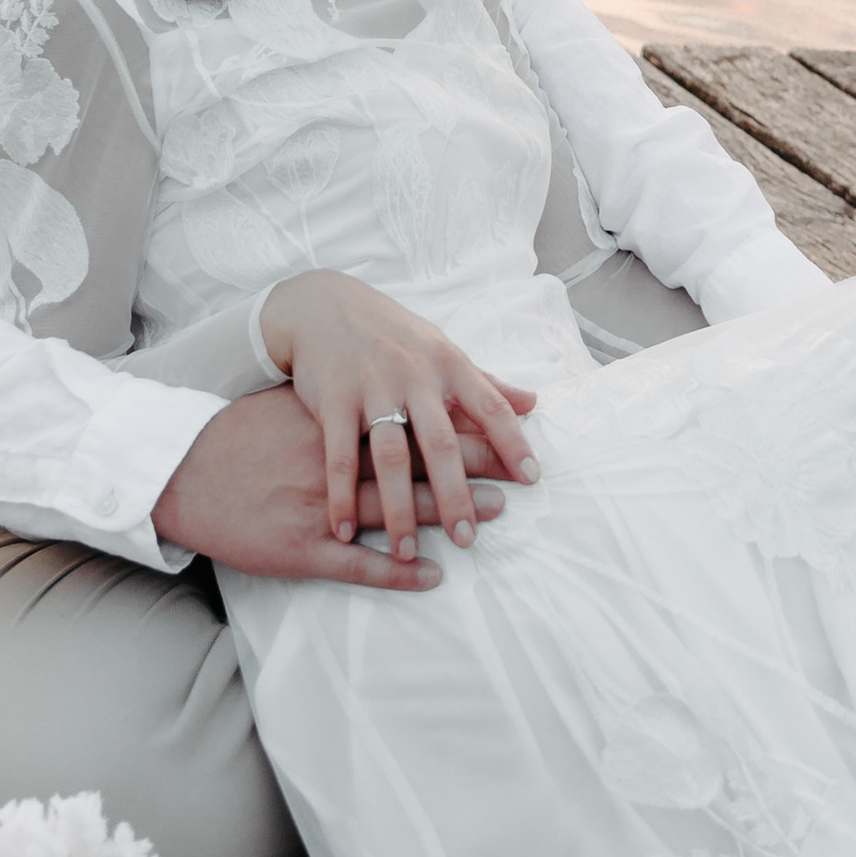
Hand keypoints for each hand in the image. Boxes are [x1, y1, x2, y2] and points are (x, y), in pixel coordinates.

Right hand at [152, 386, 512, 590]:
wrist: (184, 466)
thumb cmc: (248, 430)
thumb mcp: (303, 400)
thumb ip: (354, 396)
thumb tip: (397, 387)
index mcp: (341, 416)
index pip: (416, 419)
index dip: (466, 431)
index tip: (510, 440)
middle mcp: (335, 454)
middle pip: (415, 459)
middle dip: (468, 471)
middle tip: (517, 482)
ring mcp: (320, 500)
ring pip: (392, 507)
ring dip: (441, 513)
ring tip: (483, 524)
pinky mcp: (301, 543)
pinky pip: (357, 560)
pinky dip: (397, 570)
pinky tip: (431, 574)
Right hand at [258, 271, 540, 563]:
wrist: (322, 306)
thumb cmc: (392, 336)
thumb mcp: (440, 352)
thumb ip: (485, 382)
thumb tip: (533, 403)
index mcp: (447, 363)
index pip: (489, 406)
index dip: (511, 442)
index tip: (531, 479)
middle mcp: (413, 375)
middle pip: (441, 442)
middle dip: (455, 493)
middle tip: (468, 537)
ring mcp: (372, 388)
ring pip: (391, 456)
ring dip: (398, 507)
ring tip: (406, 550)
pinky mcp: (332, 400)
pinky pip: (338, 456)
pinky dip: (341, 496)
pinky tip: (345, 530)